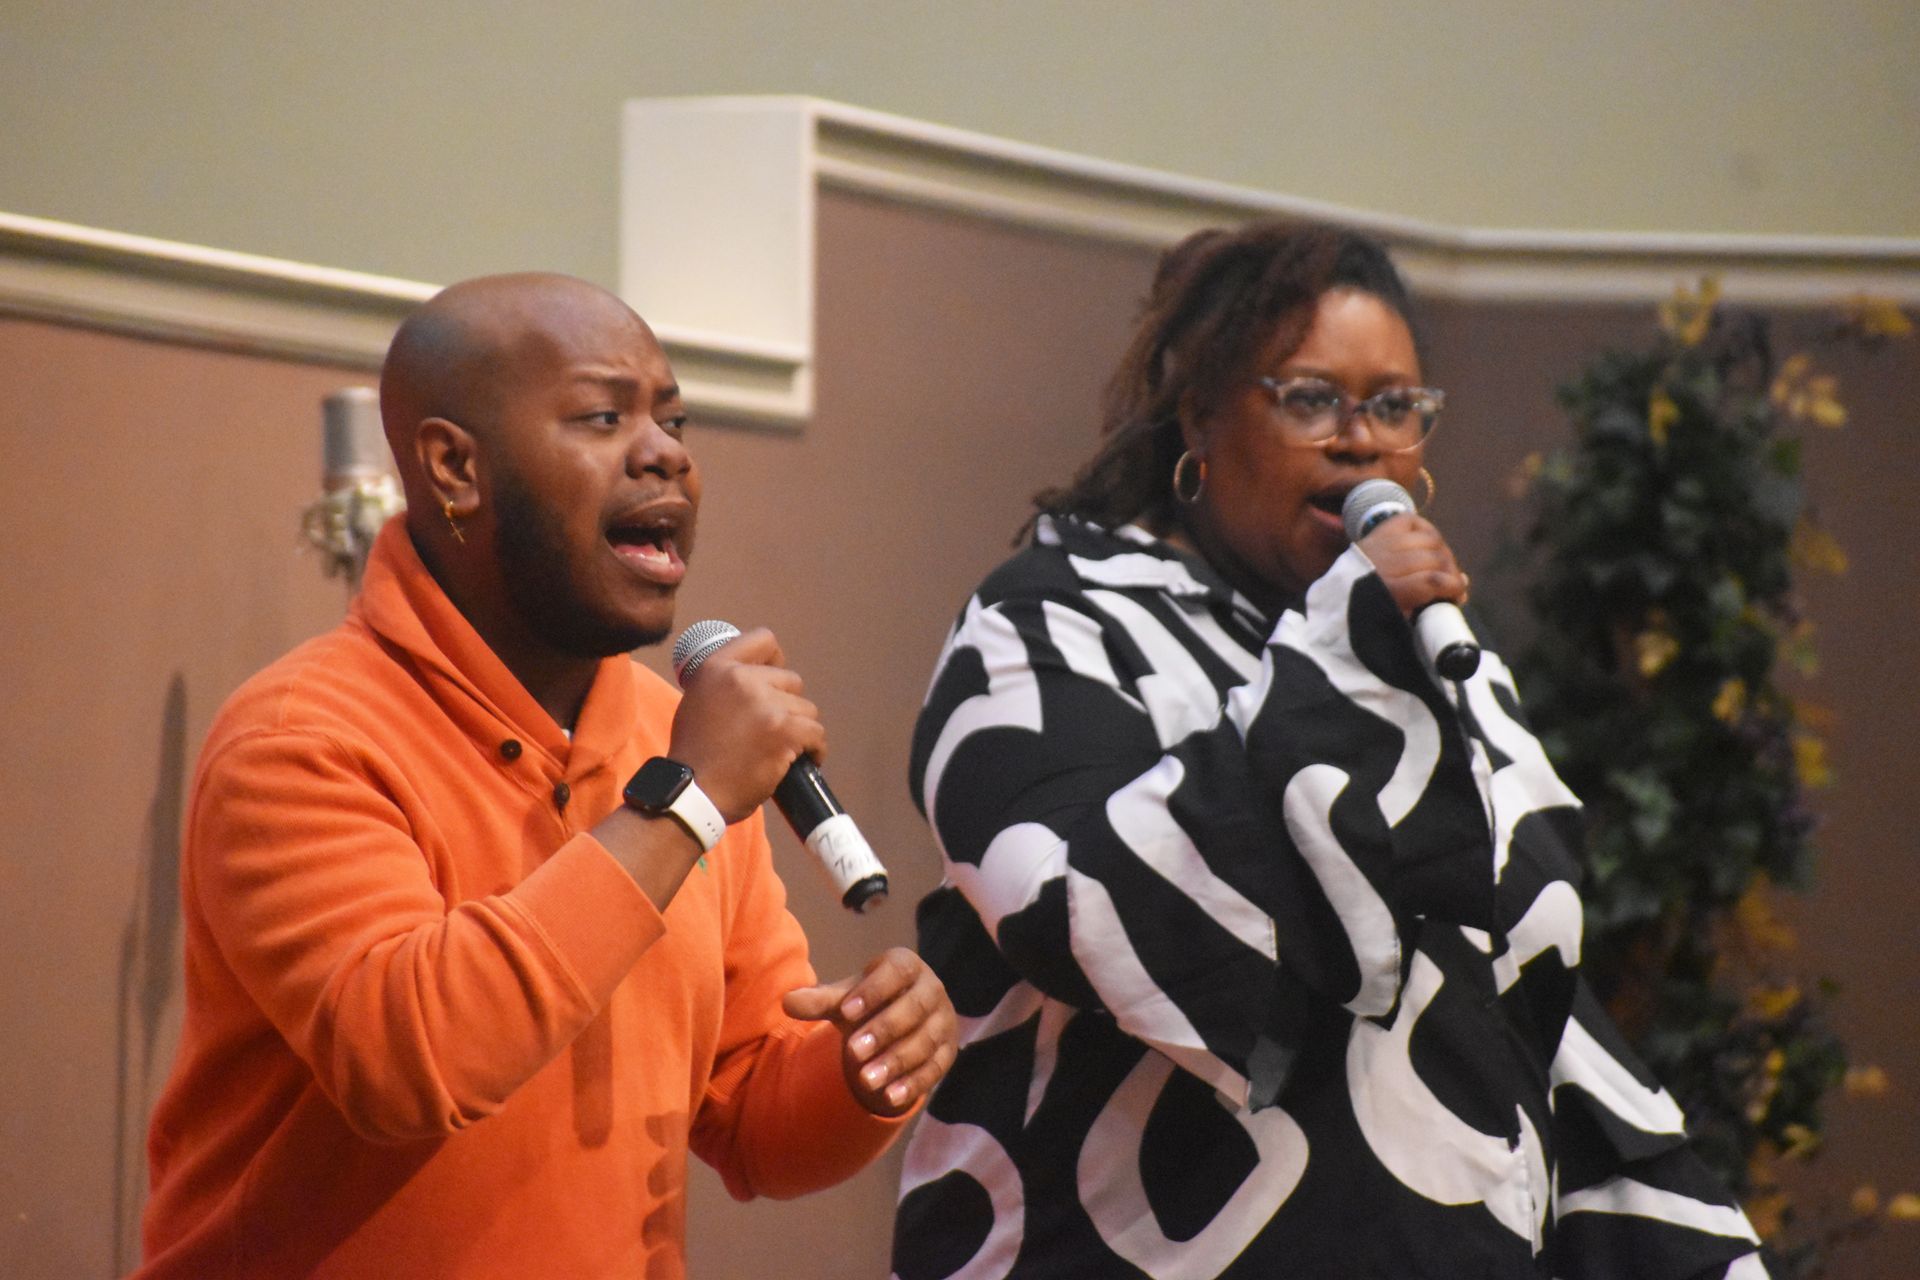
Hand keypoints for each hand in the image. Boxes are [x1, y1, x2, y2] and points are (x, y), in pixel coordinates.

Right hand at [667, 627, 824, 822]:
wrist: (693, 793)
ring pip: (806, 709)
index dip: (775, 661)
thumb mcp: (698, 701)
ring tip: (784, 750)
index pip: (764, 639)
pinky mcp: (784, 731)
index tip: (774, 684)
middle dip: (787, 705)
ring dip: (800, 729)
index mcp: (717, 667)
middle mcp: (742, 678)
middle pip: (791, 680)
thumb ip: (725, 685)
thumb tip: (758, 677)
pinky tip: (805, 760)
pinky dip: (815, 749)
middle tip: (774, 731)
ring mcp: (765, 704)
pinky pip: (816, 734)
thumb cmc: (694, 754)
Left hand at [783, 948, 957, 1117]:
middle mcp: (932, 989)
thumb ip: (819, 1001)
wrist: (897, 1024)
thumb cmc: (866, 1005)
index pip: (896, 973)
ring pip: (925, 1042)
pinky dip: (912, 1084)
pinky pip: (935, 1068)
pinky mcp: (948, 1052)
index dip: (873, 991)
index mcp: (906, 966)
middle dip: (884, 1031)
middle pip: (914, 1009)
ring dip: (896, 1062)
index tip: (846, 1012)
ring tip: (866, 1081)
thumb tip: (787, 1001)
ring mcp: (944, 1022)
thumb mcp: (844, 1002)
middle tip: (853, 1053)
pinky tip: (890, 1096)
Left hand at [1358, 513, 1469, 618]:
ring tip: (1443, 567)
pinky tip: (1430, 543)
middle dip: (1451, 572)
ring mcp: (1379, 545)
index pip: (1432, 580)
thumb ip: (1429, 607)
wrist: (1334, 608)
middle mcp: (1382, 563)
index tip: (1460, 596)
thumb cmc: (1369, 624)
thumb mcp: (1397, 625)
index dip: (1453, 586)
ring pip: (1426, 538)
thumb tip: (1462, 585)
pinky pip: (1408, 521)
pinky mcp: (1376, 534)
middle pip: (1433, 557)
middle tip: (1453, 584)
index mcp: (1387, 591)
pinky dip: (1424, 529)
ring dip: (1442, 552)